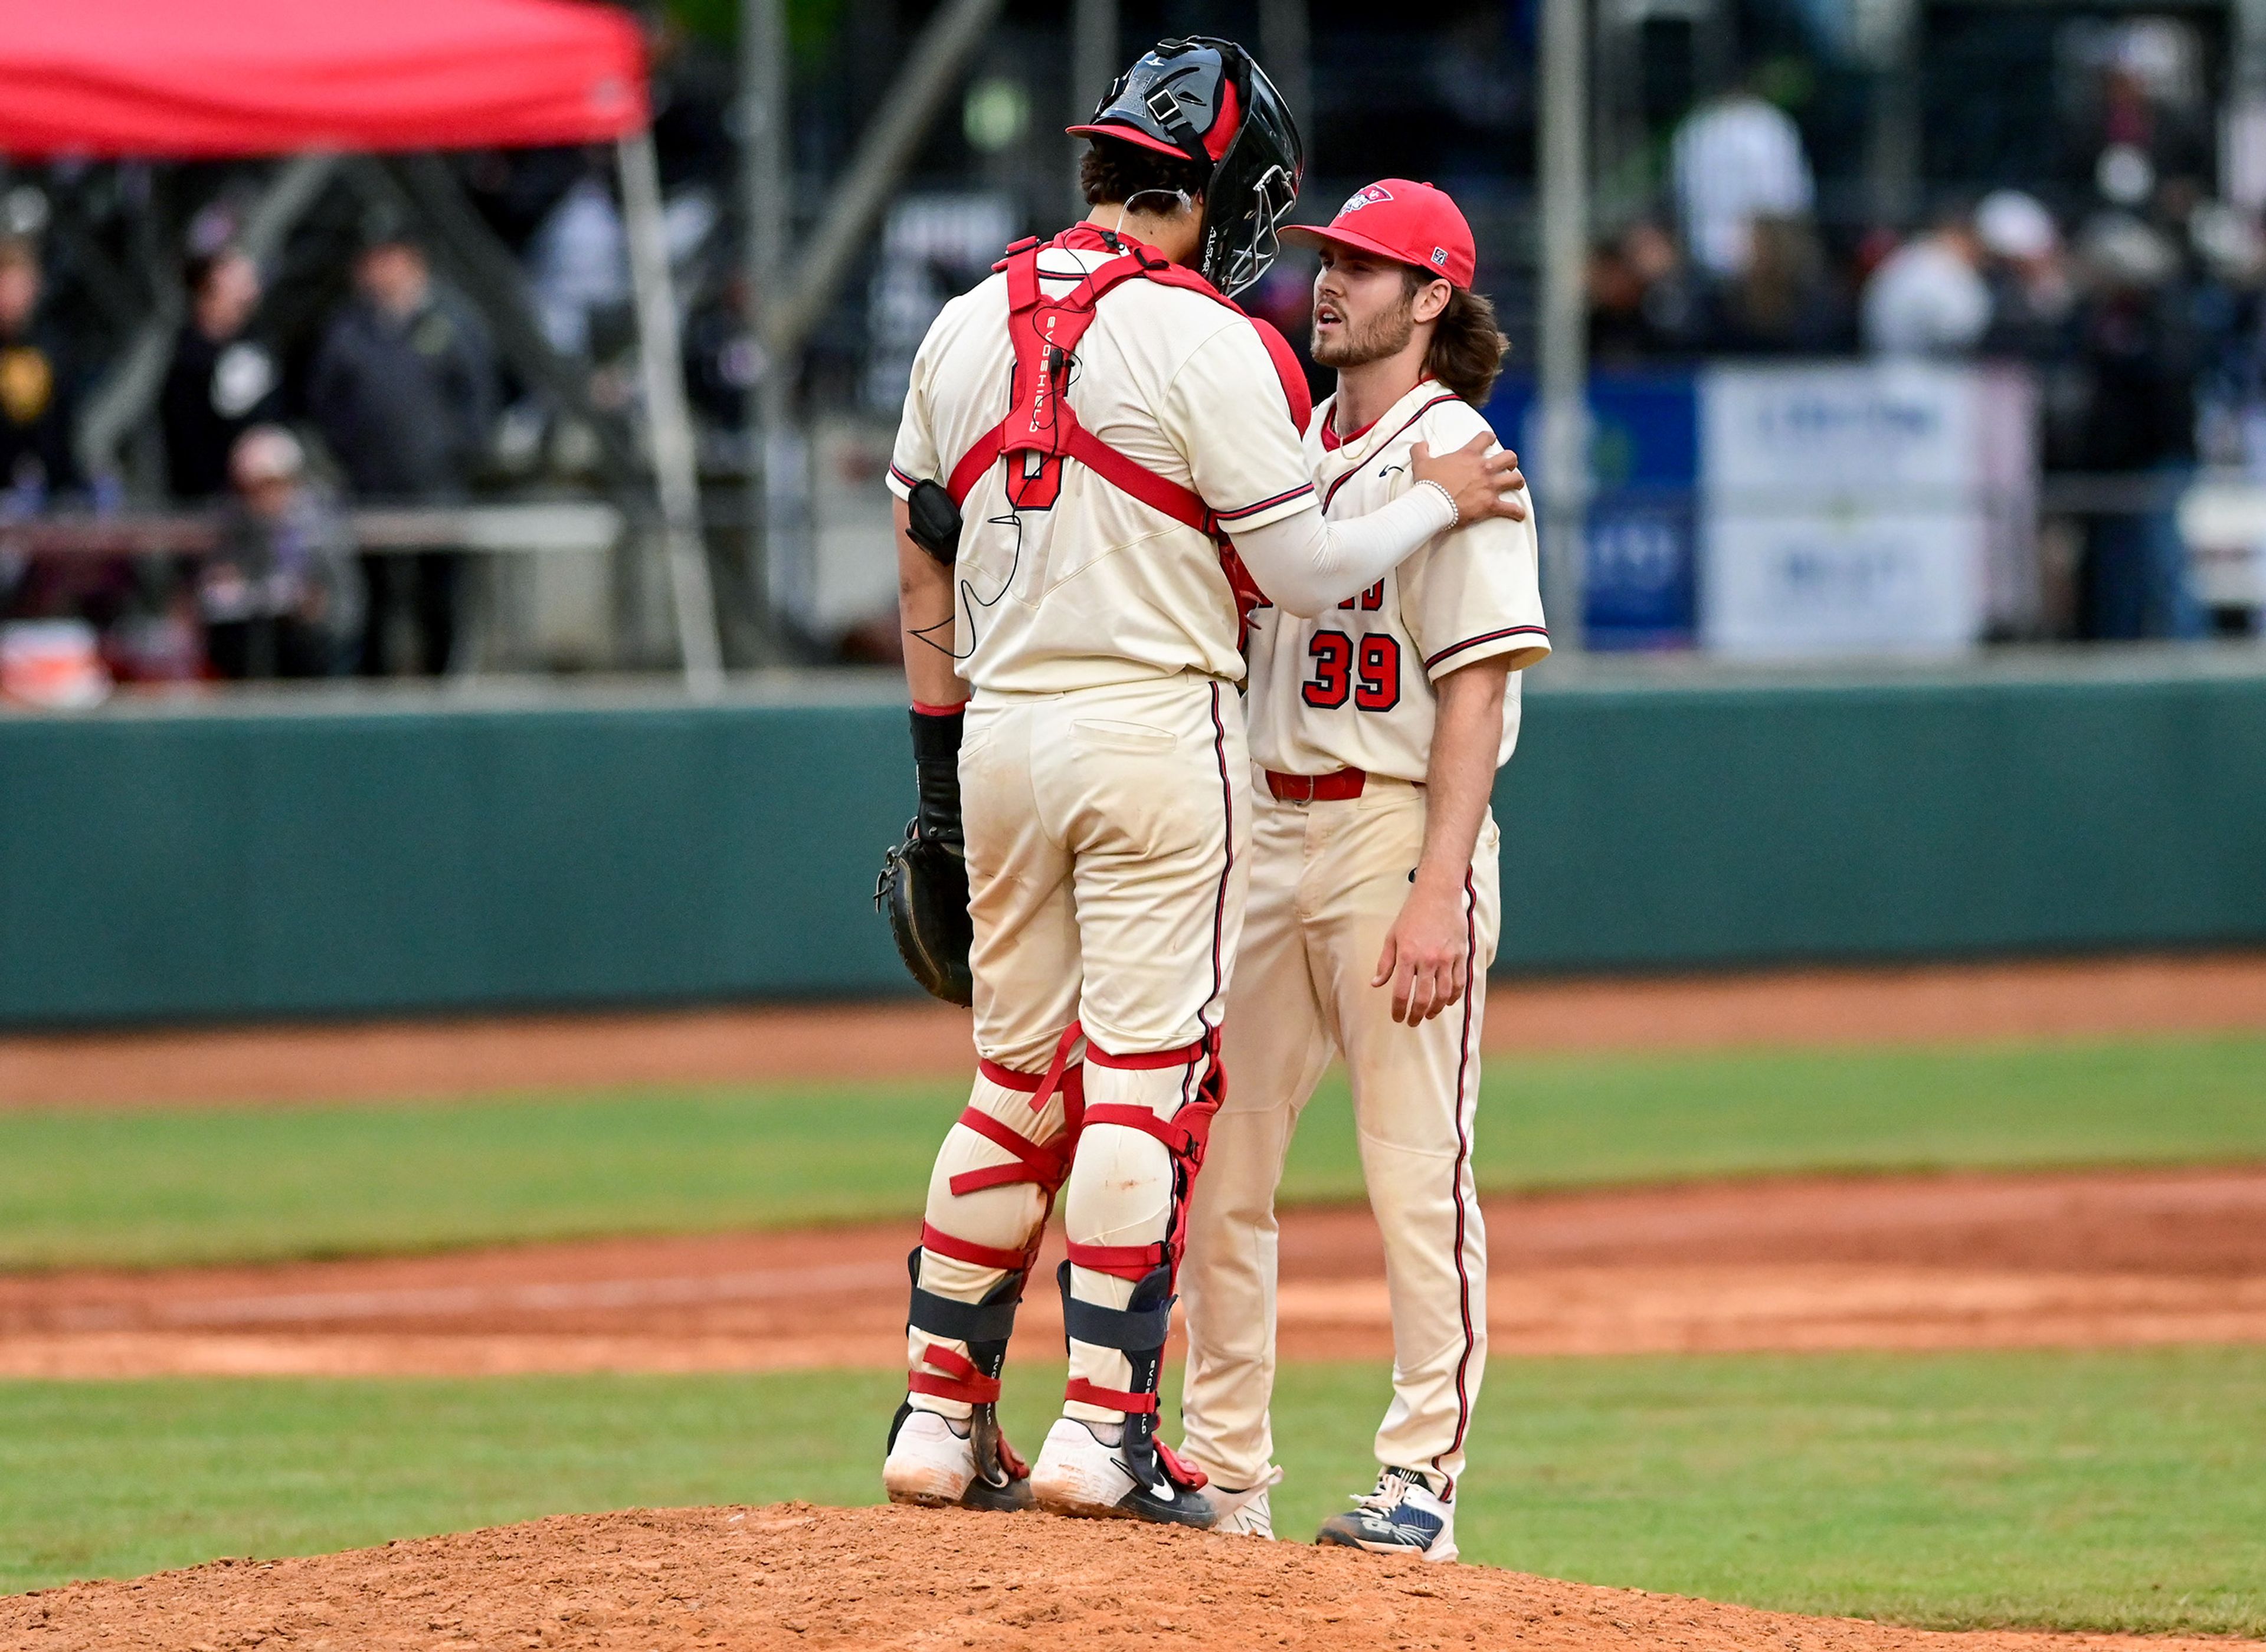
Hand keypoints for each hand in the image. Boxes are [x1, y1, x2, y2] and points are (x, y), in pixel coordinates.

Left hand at [1372, 878, 1469, 1025]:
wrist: (1438, 894)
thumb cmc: (1412, 915)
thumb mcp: (1392, 937)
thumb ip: (1385, 963)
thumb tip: (1376, 984)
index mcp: (1407, 955)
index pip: (1401, 993)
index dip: (1398, 1010)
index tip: (1397, 1018)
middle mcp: (1428, 959)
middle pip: (1424, 998)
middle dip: (1417, 1015)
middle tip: (1413, 1022)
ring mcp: (1448, 958)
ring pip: (1444, 994)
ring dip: (1436, 1009)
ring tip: (1429, 1015)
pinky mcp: (1462, 955)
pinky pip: (1460, 983)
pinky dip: (1454, 996)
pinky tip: (1446, 1001)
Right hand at [1410, 435, 1527, 523]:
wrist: (1432, 504)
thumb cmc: (1428, 484)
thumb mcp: (1421, 462)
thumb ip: (1420, 450)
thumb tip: (1421, 444)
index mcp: (1469, 456)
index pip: (1485, 438)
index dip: (1489, 438)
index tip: (1490, 441)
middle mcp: (1483, 468)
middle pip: (1509, 458)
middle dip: (1511, 462)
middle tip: (1508, 467)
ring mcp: (1489, 486)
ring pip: (1515, 480)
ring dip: (1517, 482)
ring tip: (1516, 485)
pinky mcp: (1491, 505)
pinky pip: (1511, 509)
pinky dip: (1516, 512)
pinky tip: (1519, 514)